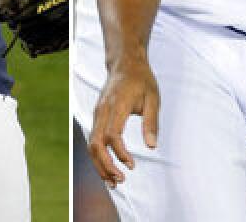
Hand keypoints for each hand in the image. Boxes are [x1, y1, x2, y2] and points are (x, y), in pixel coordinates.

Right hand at [87, 55, 159, 187]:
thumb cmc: (142, 80)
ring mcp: (97, 113)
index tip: (132, 165)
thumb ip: (151, 123)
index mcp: (117, 105)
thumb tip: (152, 146)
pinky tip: (108, 168)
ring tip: (113, 182)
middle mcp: (102, 110)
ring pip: (91, 143)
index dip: (120, 153)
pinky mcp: (97, 116)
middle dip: (105, 165)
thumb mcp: (153, 99)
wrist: (125, 63)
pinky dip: (99, 156)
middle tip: (120, 180)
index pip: (112, 134)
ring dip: (100, 164)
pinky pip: (93, 139)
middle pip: (96, 143)